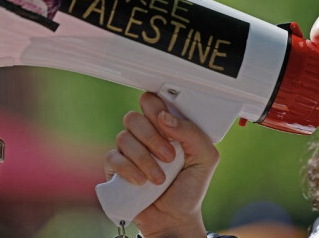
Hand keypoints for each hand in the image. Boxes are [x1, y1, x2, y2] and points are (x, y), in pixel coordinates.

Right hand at [104, 92, 218, 237]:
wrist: (175, 218)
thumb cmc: (190, 187)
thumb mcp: (206, 158)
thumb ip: (192, 133)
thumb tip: (165, 118)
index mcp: (166, 127)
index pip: (152, 102)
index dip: (155, 108)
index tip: (166, 124)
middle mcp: (145, 135)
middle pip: (134, 117)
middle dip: (152, 137)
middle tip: (169, 156)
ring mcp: (129, 151)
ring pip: (123, 137)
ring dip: (144, 159)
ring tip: (159, 178)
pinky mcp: (116, 168)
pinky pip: (112, 158)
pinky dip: (128, 170)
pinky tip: (141, 181)